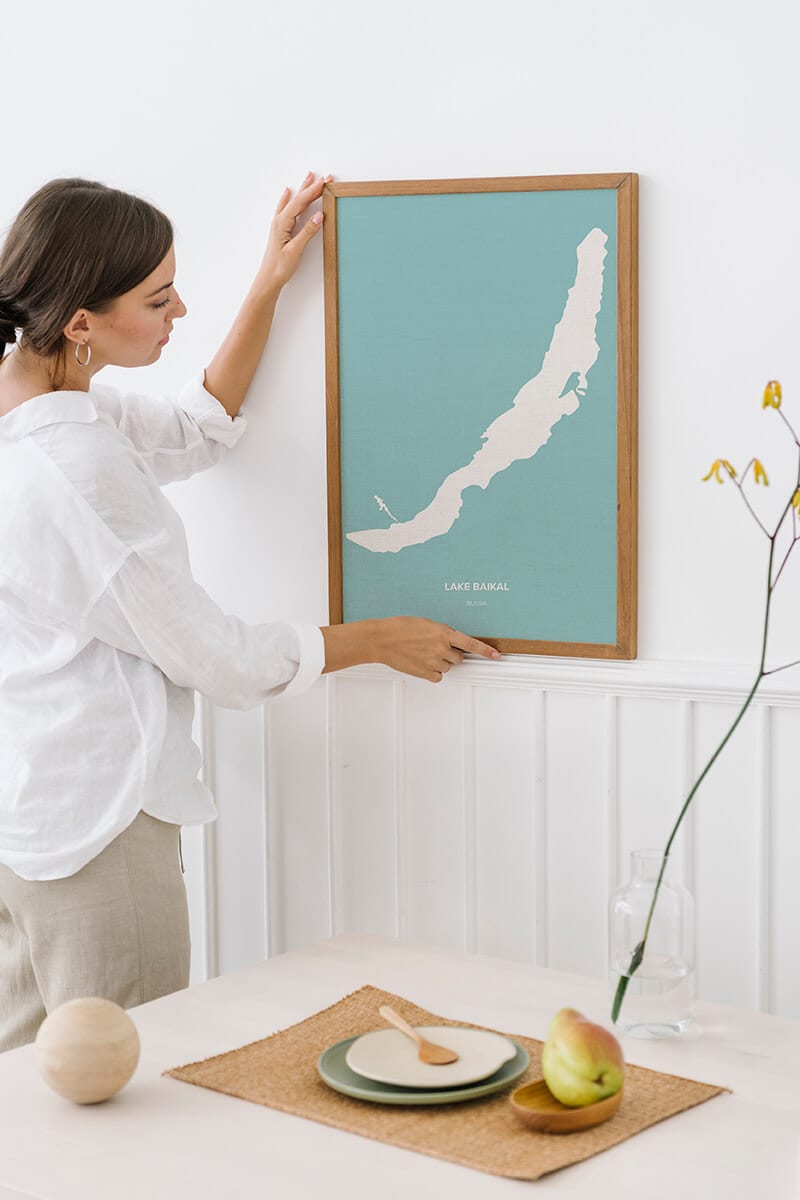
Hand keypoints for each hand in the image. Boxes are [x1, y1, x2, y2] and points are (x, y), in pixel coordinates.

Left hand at [257, 171, 332, 291]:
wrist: (268, 279)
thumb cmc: (280, 267)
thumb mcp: (295, 250)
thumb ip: (307, 232)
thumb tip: (319, 216)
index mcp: (282, 223)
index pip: (301, 202)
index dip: (314, 191)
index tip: (325, 182)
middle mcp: (280, 220)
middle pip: (298, 199)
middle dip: (311, 187)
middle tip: (325, 177)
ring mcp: (279, 224)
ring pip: (294, 201)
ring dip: (303, 189)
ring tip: (309, 177)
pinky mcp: (281, 229)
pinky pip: (287, 208)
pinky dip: (290, 198)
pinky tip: (288, 192)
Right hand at [372, 617, 500, 681]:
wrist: (381, 639)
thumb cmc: (399, 628)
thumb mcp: (425, 624)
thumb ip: (441, 633)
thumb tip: (450, 641)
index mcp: (443, 633)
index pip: (471, 644)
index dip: (485, 651)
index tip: (496, 655)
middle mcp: (441, 648)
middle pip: (459, 658)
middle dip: (451, 654)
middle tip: (435, 648)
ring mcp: (433, 661)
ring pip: (448, 667)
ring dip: (440, 662)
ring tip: (423, 654)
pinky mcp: (424, 672)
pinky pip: (438, 676)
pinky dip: (432, 672)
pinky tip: (422, 664)